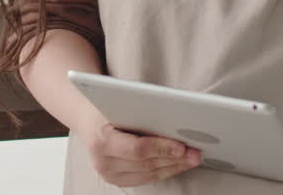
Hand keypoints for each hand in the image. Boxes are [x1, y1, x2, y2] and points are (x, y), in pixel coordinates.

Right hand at [78, 119, 201, 187]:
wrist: (87, 119)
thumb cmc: (104, 107)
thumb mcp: (117, 102)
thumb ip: (140, 110)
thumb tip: (173, 115)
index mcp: (101, 141)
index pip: (137, 149)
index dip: (161, 148)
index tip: (182, 147)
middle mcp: (103, 162)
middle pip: (146, 164)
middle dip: (174, 159)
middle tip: (195, 152)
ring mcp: (109, 174)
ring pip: (149, 174)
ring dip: (174, 167)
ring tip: (192, 158)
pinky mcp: (117, 180)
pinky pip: (146, 179)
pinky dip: (165, 171)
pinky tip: (178, 164)